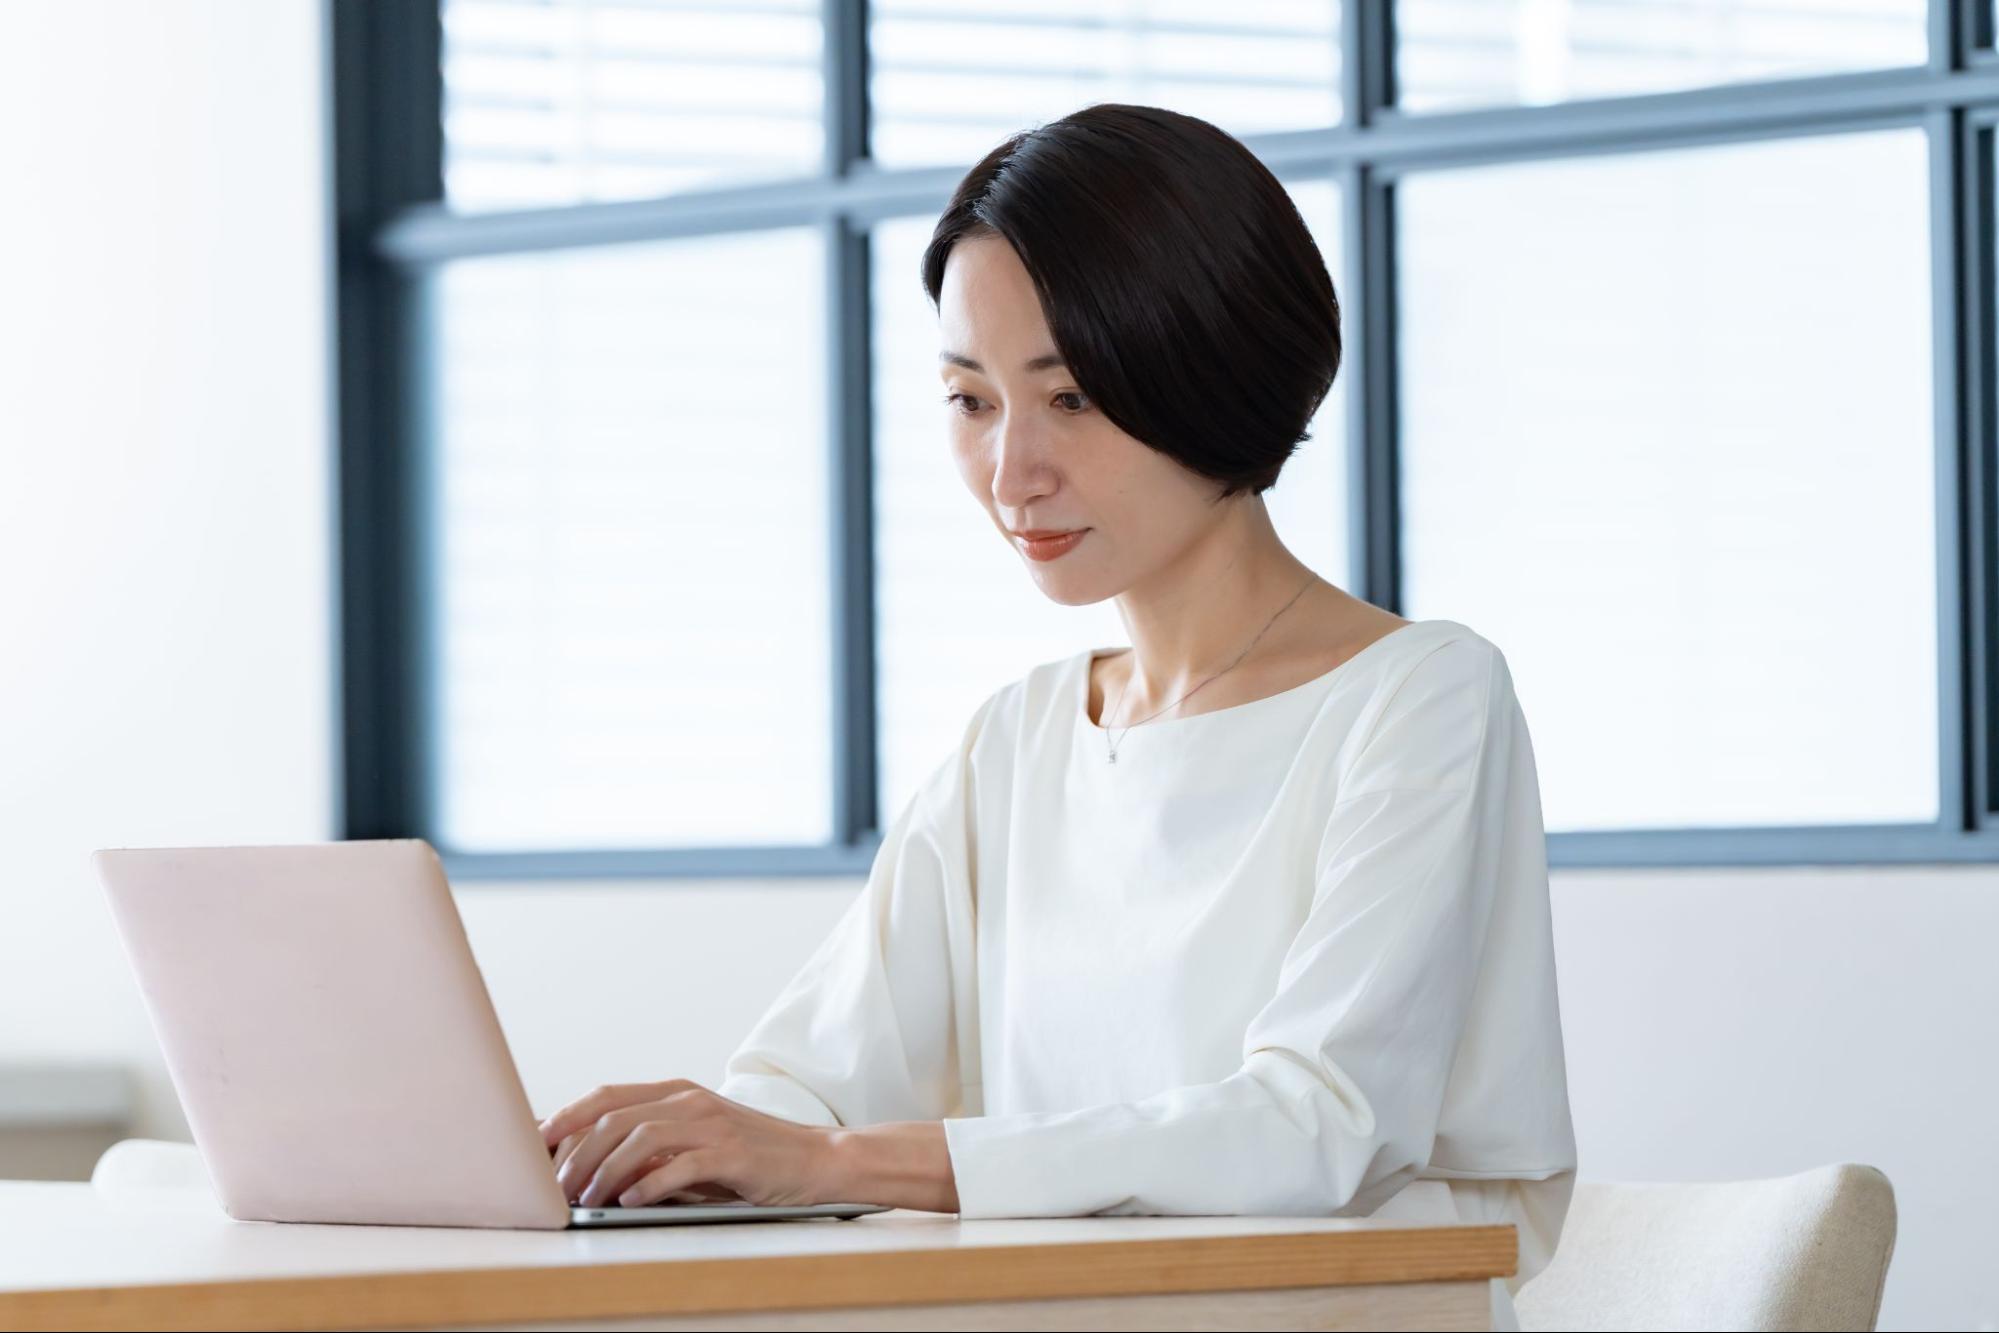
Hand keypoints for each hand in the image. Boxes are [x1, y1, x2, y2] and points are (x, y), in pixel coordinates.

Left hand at [539, 1079, 842, 1208]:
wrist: (814, 1160)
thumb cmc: (747, 1157)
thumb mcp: (692, 1143)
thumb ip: (649, 1146)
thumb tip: (585, 1165)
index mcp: (676, 1092)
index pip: (606, 1095)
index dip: (566, 1116)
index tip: (535, 1144)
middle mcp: (690, 1100)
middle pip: (614, 1116)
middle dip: (576, 1153)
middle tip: (556, 1187)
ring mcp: (712, 1123)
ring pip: (640, 1137)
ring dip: (605, 1171)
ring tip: (587, 1200)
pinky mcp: (732, 1152)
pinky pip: (680, 1164)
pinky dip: (649, 1184)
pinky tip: (630, 1203)